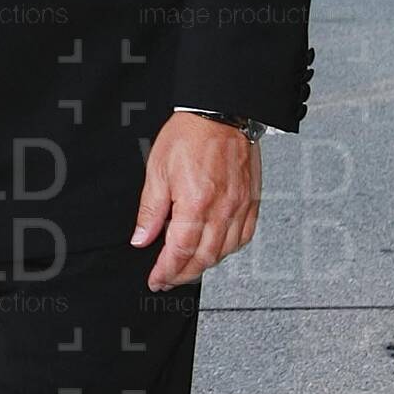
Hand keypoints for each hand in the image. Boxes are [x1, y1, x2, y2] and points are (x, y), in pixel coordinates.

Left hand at [131, 112, 259, 289]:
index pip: (180, 251)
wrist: (221, 113)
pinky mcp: (252, 201)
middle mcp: (222, 209)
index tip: (157, 280)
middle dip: (183, 275)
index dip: (167, 271)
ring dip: (205, 265)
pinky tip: (216, 249)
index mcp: (196, 203)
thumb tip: (142, 238)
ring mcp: (240, 206)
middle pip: (204, 258)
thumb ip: (150, 211)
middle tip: (168, 279)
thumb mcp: (157, 172)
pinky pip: (244, 236)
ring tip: (187, 267)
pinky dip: (228, 249)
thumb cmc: (189, 135)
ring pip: (225, 252)